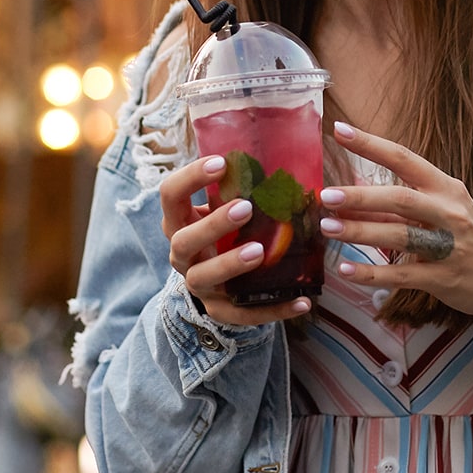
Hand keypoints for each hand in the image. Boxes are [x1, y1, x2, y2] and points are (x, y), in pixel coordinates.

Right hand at [160, 154, 312, 326]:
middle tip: (245, 207)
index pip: (170, 194)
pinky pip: (243, 314)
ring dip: (230, 264)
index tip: (222, 162)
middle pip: (184, 241)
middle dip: (213, 224)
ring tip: (259, 252)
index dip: (191, 177)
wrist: (216, 284)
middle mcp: (183, 254)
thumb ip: (240, 190)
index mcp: (180, 222)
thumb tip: (288, 157)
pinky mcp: (220, 311)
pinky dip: (273, 310)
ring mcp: (199, 285)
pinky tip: (302, 301)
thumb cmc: (225, 233)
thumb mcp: (221, 210)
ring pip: (204, 278)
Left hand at [320, 122, 472, 332]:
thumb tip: (355, 195)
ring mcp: (448, 247)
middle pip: (400, 199)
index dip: (371, 144)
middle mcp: (448, 212)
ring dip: (360, 232)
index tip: (339, 131)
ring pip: (398, 236)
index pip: (405, 158)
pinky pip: (401, 276)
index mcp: (446, 188)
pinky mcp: (443, 279)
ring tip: (328, 228)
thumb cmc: (470, 237)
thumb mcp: (445, 210)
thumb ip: (404, 203)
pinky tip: (345, 269)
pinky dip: (370, 273)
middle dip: (361, 197)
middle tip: (327, 195)